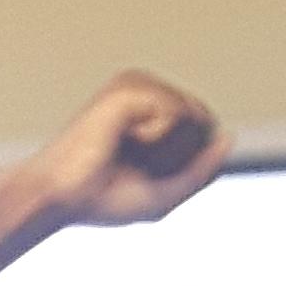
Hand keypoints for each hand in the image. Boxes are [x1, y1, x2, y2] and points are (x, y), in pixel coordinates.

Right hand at [18, 73, 230, 231]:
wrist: (57, 198)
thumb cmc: (100, 200)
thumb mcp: (164, 195)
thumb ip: (201, 171)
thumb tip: (229, 137)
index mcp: (151, 110)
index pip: (203, 130)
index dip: (186, 164)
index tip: (142, 174)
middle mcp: (146, 90)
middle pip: (204, 121)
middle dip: (179, 156)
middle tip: (133, 165)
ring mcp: (137, 85)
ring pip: (193, 115)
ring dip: (166, 150)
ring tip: (126, 151)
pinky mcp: (129, 87)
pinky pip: (175, 113)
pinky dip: (156, 138)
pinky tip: (125, 139)